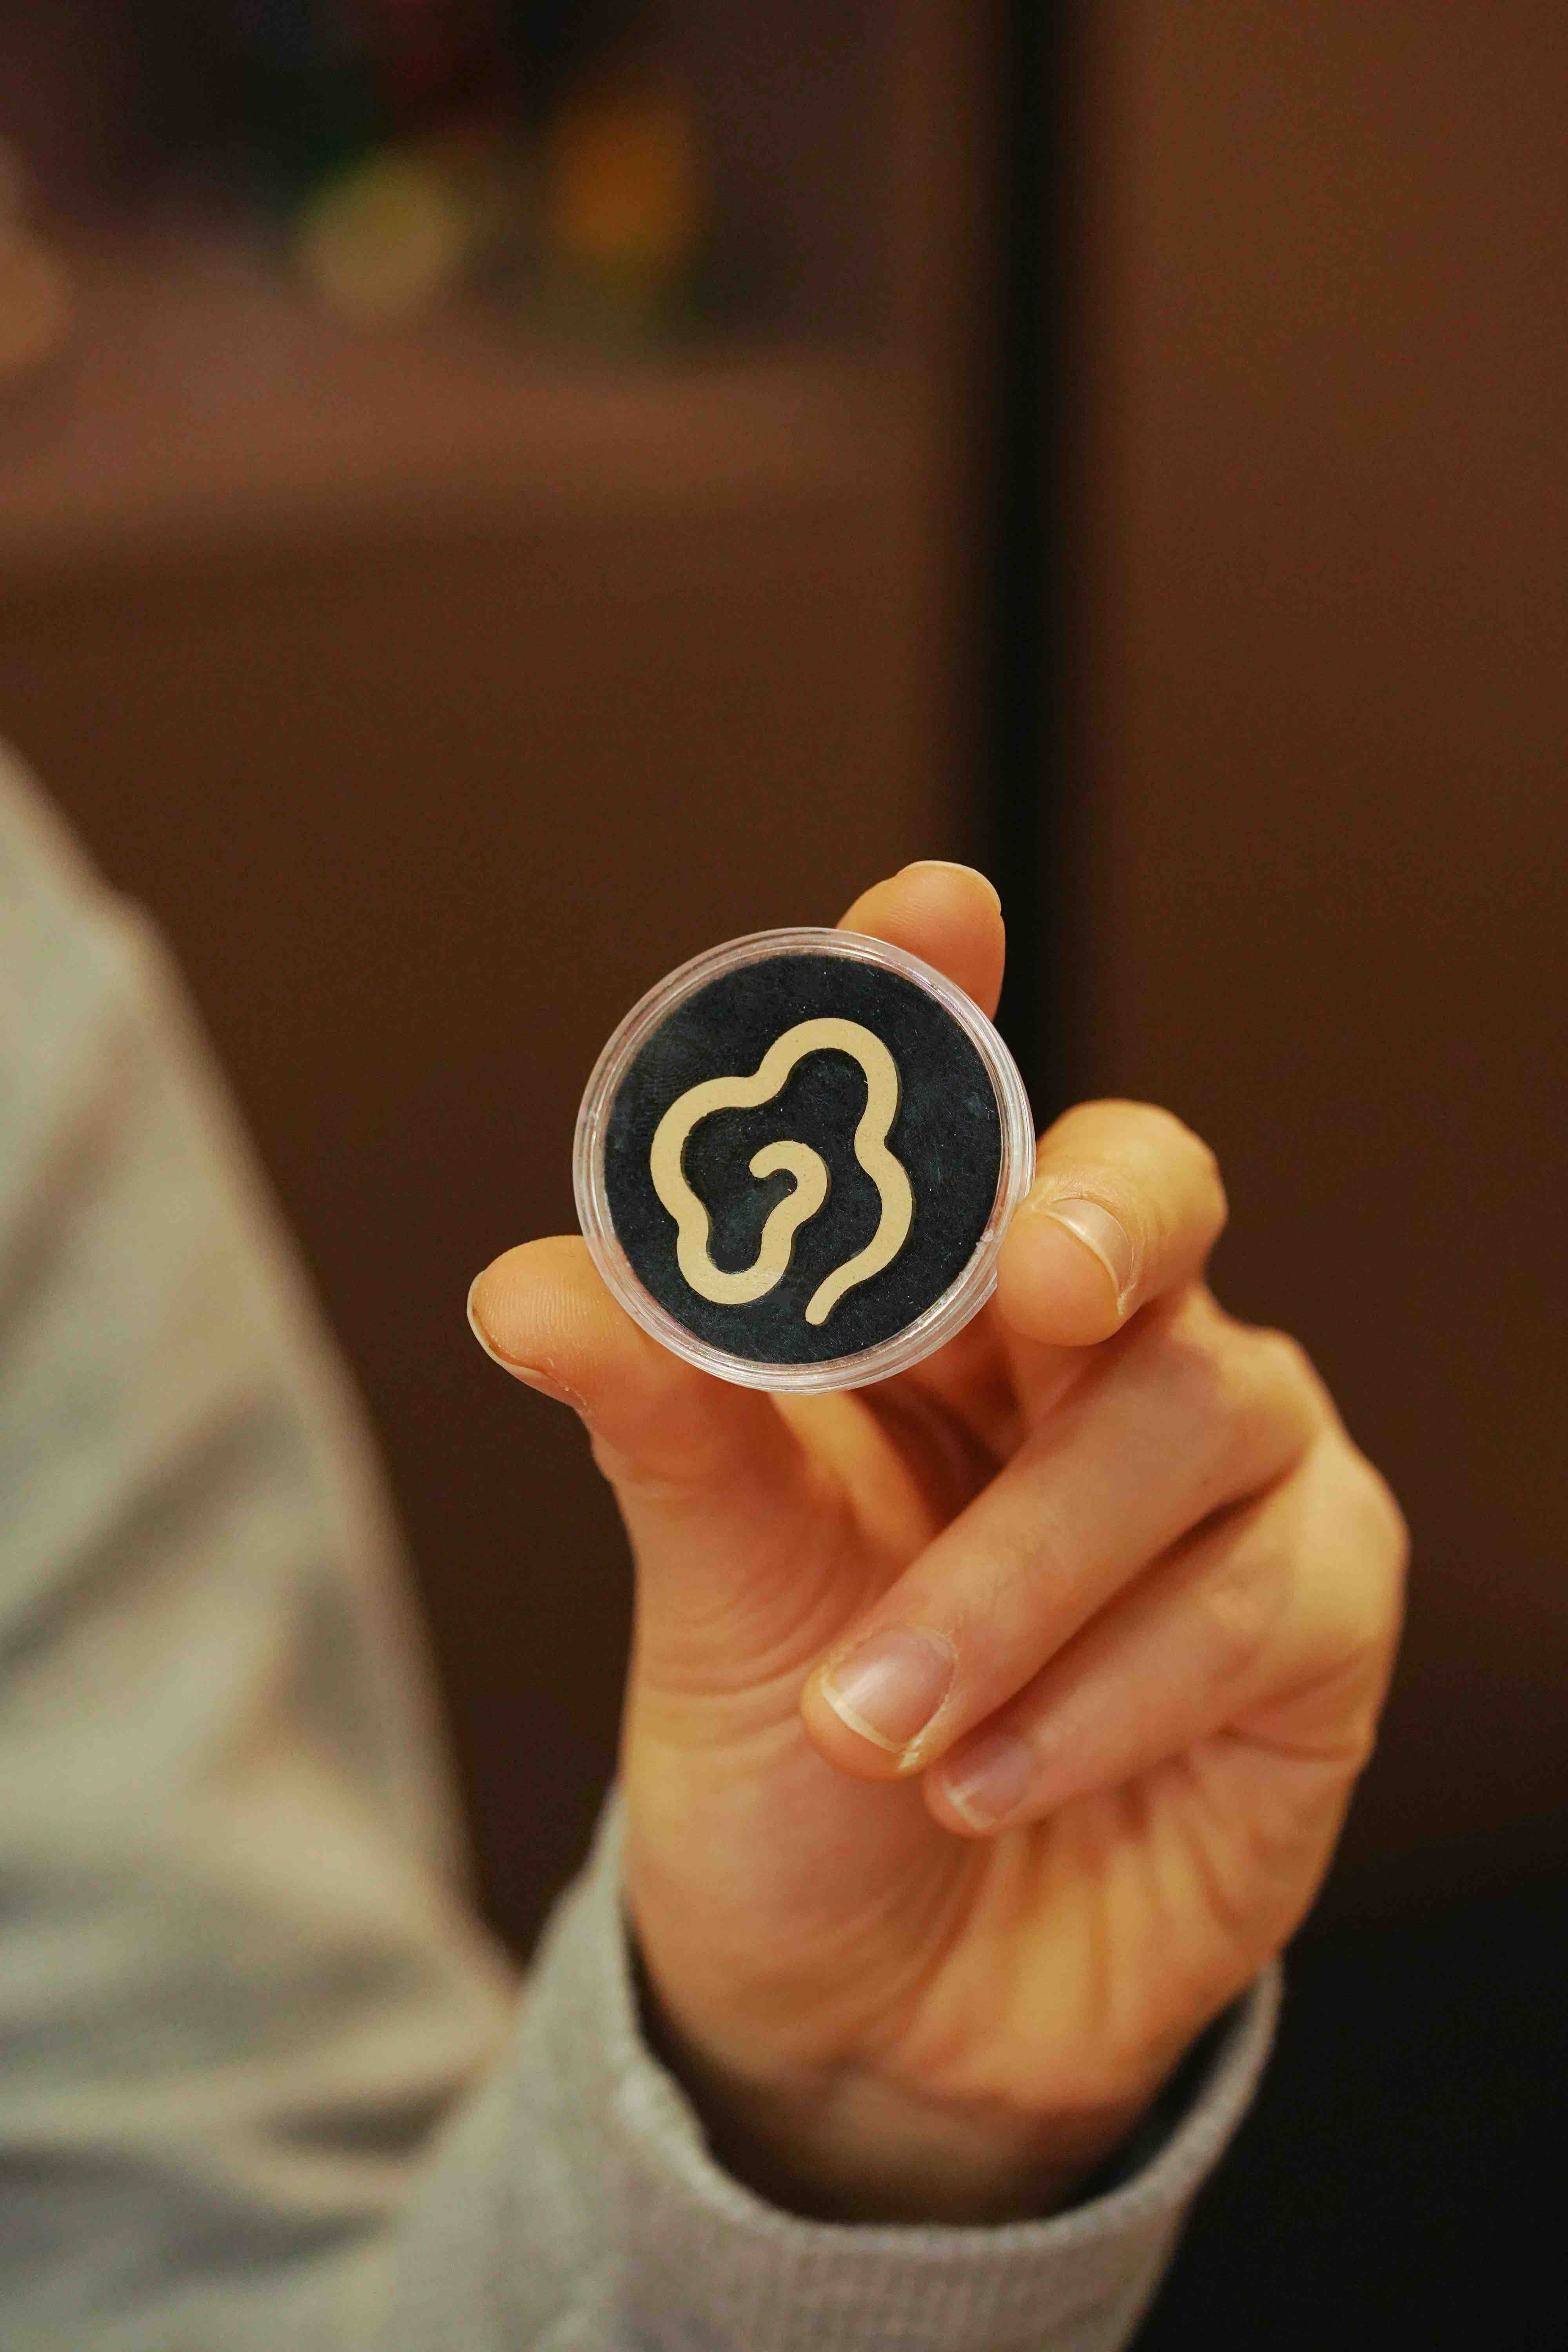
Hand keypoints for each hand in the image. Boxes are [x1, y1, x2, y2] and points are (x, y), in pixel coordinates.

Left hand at [468, 863, 1405, 2224]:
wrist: (876, 2002)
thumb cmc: (792, 1755)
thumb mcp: (714, 1585)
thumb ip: (664, 1420)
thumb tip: (529, 1285)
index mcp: (940, 1313)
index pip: (956, 1112)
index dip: (942, 1006)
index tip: (929, 914)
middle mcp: (1096, 1355)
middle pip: (1141, 1202)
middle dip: (1090, 1223)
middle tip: (1030, 1286)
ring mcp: (1227, 1476)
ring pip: (1184, 1425)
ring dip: (1016, 1585)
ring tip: (878, 1721)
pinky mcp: (1313, 1616)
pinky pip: (1250, 1604)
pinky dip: (1100, 1699)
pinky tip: (986, 1779)